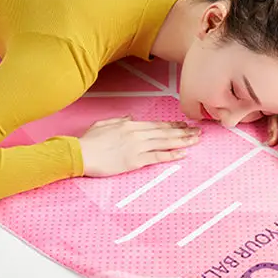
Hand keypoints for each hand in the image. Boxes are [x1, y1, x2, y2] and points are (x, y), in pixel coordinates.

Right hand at [79, 115, 200, 176]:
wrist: (79, 153)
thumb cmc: (88, 141)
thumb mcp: (104, 124)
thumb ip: (120, 119)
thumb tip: (131, 117)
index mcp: (130, 124)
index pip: (157, 124)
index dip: (173, 124)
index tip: (184, 125)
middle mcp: (137, 133)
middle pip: (165, 132)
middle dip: (184, 131)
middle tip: (198, 132)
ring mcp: (137, 147)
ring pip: (165, 142)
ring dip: (183, 141)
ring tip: (196, 140)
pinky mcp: (135, 160)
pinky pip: (157, 157)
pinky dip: (171, 155)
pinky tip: (183, 154)